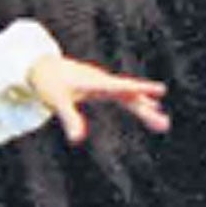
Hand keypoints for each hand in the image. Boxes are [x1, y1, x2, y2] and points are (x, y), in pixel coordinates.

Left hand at [28, 55, 171, 143]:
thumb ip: (69, 119)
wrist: (41, 66)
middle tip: (164, 125)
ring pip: (129, 96)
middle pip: (130, 96)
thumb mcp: (57, 103)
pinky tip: (150, 107)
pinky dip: (137, 102)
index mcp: (95, 82)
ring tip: (163, 124)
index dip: (141, 89)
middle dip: (146, 111)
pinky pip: (124, 95)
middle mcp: (103, 81)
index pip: (122, 87)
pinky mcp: (101, 87)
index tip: (161, 91)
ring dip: (145, 109)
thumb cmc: (48, 84)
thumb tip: (77, 140)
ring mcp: (104, 83)